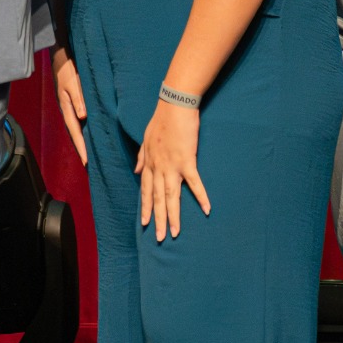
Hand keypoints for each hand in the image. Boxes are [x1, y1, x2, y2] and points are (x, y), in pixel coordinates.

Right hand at [52, 47, 87, 165]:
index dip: (82, 148)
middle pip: (76, 135)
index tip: (87, 162)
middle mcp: (68, 112)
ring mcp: (70, 109)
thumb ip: (78, 99)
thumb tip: (83, 117)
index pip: (76, 133)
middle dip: (82, 151)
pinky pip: (80, 122)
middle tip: (90, 166)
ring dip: (84, 143)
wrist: (62, 59)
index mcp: (67, 109)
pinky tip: (91, 136)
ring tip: (91, 156)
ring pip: (78, 130)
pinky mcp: (74, 104)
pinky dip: (85, 132)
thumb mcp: (73, 83)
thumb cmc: (68, 70)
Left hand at [135, 100, 209, 240]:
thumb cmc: (161, 119)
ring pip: (171, 196)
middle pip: (157, 198)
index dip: (146, 207)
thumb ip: (141, 156)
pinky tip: (206, 209)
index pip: (146, 190)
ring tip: (175, 233)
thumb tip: (136, 170)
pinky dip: (200, 196)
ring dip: (173, 216)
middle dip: (158, 219)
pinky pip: (194, 182)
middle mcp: (158, 167)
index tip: (145, 223)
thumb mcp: (146, 138)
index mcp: (150, 163)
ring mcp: (172, 165)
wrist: (174, 104)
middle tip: (160, 238)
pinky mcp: (187, 160)